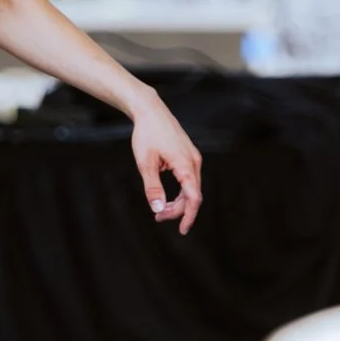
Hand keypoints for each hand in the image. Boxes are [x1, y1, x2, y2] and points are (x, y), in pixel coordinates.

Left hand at [130, 94, 202, 233]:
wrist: (150, 110)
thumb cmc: (146, 134)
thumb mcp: (145, 163)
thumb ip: (152, 187)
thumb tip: (157, 209)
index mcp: (185, 165)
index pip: (193, 197)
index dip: (189, 216)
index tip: (183, 230)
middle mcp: (194, 162)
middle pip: (192, 195)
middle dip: (177, 210)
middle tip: (158, 217)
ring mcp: (193, 158)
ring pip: (191, 188)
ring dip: (178, 201)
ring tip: (159, 209)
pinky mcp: (188, 155)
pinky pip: (188, 179)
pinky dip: (179, 191)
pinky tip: (166, 196)